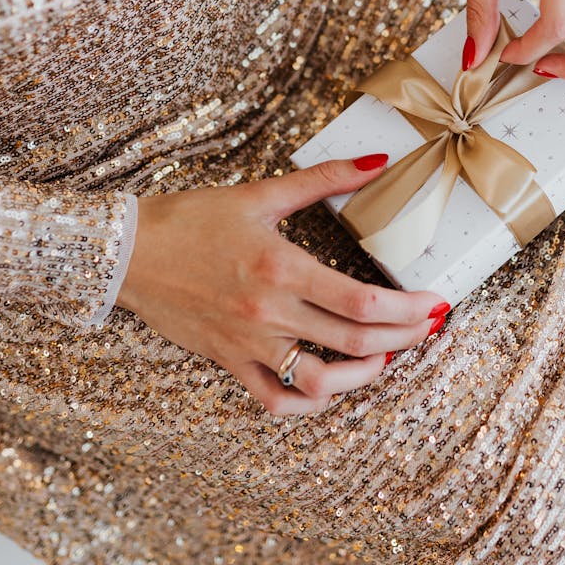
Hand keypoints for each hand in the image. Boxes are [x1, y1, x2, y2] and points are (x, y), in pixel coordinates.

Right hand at [116, 156, 446, 414]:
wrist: (130, 251)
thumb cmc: (194, 218)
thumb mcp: (262, 193)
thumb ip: (325, 178)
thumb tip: (379, 161)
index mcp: (282, 267)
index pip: (361, 301)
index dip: (408, 309)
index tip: (435, 303)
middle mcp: (270, 312)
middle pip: (355, 341)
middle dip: (404, 337)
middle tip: (430, 327)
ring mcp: (249, 344)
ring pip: (322, 381)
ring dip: (365, 375)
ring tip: (387, 356)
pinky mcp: (229, 362)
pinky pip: (276, 401)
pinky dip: (309, 404)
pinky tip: (331, 388)